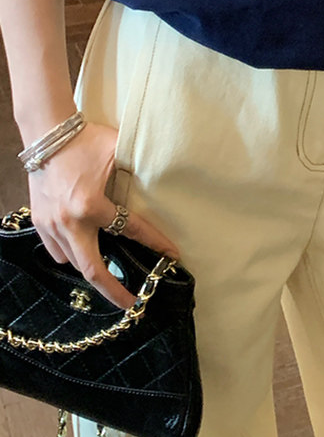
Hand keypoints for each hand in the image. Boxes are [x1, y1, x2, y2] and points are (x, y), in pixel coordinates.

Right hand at [28, 122, 180, 310]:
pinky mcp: (39, 221)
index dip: (155, 242)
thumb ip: (138, 168)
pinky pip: (56, 250)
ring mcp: (50, 224)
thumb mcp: (118, 151)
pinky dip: (70, 254)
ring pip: (72, 262)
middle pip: (93, 269)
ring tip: (110, 274)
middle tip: (132, 304)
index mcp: (91, 204)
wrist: (46, 132)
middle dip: (113, 291)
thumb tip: (163, 178)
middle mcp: (69, 221)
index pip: (130, 230)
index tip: (172, 254)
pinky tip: (84, 248)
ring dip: (91, 268)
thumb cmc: (85, 139)